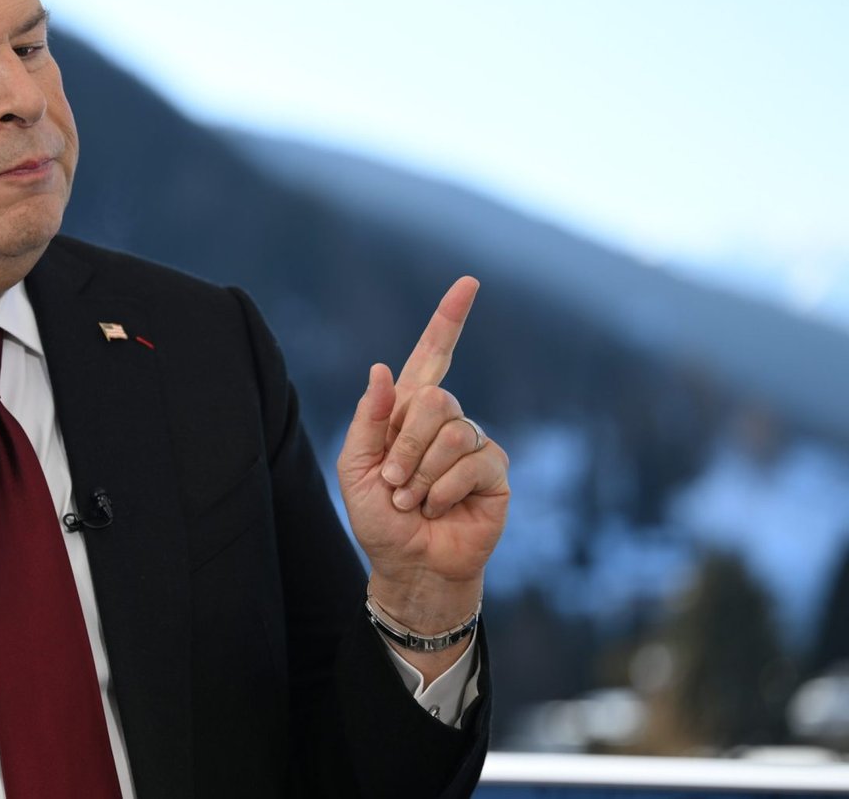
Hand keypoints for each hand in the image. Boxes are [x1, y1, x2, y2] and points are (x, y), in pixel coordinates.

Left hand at [335, 277, 509, 634]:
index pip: (432, 355)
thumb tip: (383, 367)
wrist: (409, 565)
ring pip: (452, 431)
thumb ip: (367, 419)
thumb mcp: (354, 467)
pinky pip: (473, 461)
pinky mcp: (494, 472)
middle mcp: (444, 421)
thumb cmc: (379, 517)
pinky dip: (443, 489)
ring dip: (421, 473)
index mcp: (408, 411)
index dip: (449, 320)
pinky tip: (437, 508)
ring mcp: (472, 444)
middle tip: (393, 482)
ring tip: (413, 500)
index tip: (468, 283)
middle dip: (404, 445)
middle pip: (434, 399)